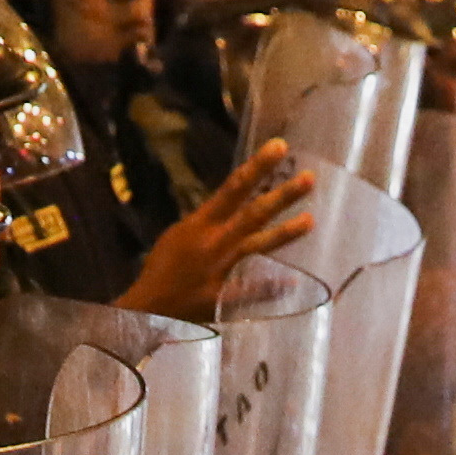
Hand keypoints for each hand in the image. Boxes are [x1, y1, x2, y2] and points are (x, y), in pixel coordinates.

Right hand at [120, 139, 314, 320]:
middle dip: (282, 196)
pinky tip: (294, 282)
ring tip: (310, 220)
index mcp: (200, 223)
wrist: (144, 307)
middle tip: (310, 179)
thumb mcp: (179, 235)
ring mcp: (220, 271)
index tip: (280, 147)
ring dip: (285, 233)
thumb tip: (231, 205)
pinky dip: (271, 287)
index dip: (258, 167)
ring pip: (257, 246)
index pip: (233, 188)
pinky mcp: (222, 299)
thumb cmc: (162, 268)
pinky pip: (251, 292)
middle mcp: (214, 242)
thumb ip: (208, 221)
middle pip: (253, 214)